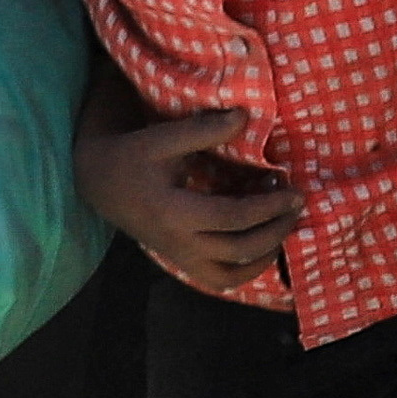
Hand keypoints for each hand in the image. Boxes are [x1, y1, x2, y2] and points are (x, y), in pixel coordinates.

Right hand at [79, 105, 297, 300]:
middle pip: (238, 249)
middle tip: (296, 205)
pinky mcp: (181, 261)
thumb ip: (204, 130)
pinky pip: (219, 280)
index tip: (292, 190)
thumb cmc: (133, 156)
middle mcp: (178, 243)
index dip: (267, 207)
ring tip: (284, 228)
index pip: (232, 218)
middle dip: (275, 229)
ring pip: (230, 275)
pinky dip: (246, 271)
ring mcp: (179, 257)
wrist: (99, 182)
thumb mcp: (162, 137)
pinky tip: (264, 248)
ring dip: (265, 256)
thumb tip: (246, 117)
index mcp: (174, 212)